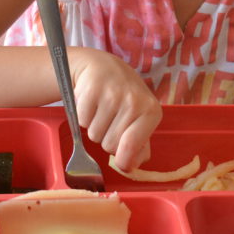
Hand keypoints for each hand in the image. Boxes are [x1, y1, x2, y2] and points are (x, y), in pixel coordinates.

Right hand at [67, 47, 161, 171]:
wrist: (103, 67)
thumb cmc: (124, 96)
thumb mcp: (140, 117)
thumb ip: (140, 145)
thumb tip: (129, 167)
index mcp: (151, 111)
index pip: (132, 147)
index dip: (123, 160)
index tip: (120, 161)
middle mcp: (134, 101)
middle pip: (110, 146)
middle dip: (107, 138)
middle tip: (110, 121)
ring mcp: (112, 94)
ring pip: (94, 135)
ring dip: (94, 127)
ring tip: (101, 110)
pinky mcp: (91, 90)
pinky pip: (81, 122)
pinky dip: (83, 117)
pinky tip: (92, 103)